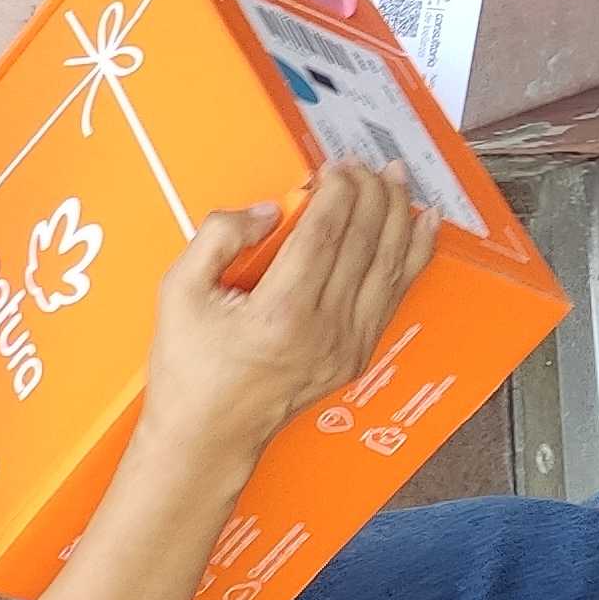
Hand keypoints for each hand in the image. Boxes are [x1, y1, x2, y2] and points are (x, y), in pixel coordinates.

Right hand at [138, 162, 442, 465]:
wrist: (208, 434)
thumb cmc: (189, 367)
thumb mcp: (178, 292)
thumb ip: (218, 237)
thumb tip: (271, 211)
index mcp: (279, 312)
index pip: (325, 232)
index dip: (336, 191)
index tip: (333, 166)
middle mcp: (324, 329)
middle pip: (364, 242)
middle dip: (370, 193)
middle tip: (364, 165)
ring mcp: (347, 345)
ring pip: (389, 265)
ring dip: (398, 215)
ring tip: (398, 179)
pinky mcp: (357, 355)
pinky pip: (394, 294)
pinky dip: (412, 255)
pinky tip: (421, 227)